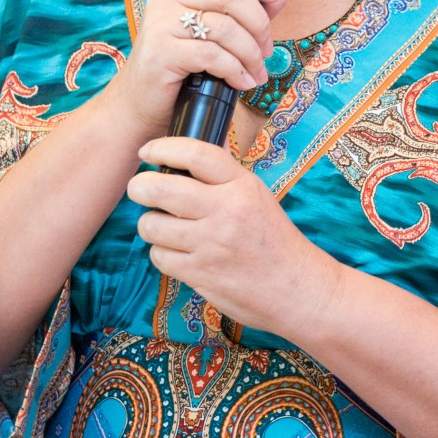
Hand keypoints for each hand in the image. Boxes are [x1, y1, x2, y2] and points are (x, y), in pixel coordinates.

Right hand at [98, 0, 289, 138]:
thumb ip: (249, 10)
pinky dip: (235, 71)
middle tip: (266, 50)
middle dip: (259, 23)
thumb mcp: (215, 33)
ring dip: (251, 54)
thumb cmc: (181, 66)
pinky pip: (212, 55)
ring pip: (225, 26)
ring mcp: (160, 23)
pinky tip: (241, 82)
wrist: (140, 104)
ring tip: (256, 72)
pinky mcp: (161, 52)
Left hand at [126, 137, 341, 339]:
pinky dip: (162, 254)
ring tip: (163, 227)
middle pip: (161, 189)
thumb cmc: (276, 242)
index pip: (196, 154)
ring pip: (152, 225)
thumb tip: (186, 156)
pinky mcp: (201, 273)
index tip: (147, 151)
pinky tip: (177, 253)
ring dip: (150, 225)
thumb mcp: (257, 197)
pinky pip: (159, 256)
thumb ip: (224, 178)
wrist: (298, 289)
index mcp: (242, 186)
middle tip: (139, 190)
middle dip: (139, 187)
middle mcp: (226, 211)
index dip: (163, 148)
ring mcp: (211, 244)